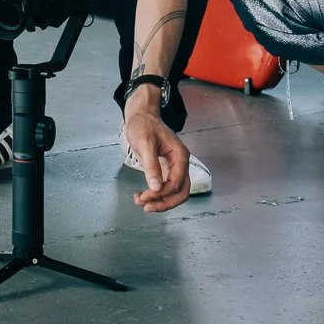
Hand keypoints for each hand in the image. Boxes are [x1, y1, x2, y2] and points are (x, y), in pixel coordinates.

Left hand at [124, 92, 190, 212]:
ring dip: (161, 201)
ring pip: (176, 192)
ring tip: (141, 202)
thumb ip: (151, 165)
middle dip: (164, 202)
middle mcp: (180, 163)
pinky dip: (157, 195)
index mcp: (180, 155)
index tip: (145, 197)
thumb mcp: (145, 143)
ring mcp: (175, 167)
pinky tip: (144, 196)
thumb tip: (156, 188)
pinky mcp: (167, 169)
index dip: (162, 194)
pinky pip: (167, 187)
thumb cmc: (144, 125)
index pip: (176, 183)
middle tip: (146, 207)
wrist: (142, 116)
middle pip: (181, 191)